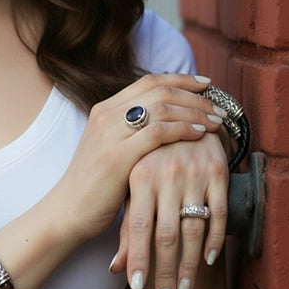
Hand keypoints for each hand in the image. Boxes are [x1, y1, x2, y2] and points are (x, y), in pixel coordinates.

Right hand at [61, 73, 224, 241]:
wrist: (69, 209)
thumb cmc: (96, 183)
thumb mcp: (111, 147)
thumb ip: (133, 130)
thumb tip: (170, 120)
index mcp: (104, 109)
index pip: (149, 81)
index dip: (182, 80)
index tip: (207, 86)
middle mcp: (105, 115)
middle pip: (159, 89)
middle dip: (195, 95)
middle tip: (219, 107)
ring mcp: (109, 133)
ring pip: (161, 107)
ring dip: (195, 111)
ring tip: (216, 122)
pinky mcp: (117, 155)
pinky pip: (158, 132)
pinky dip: (183, 129)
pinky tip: (199, 134)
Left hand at [109, 132, 228, 288]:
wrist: (181, 117)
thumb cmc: (150, 158)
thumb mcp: (133, 186)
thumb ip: (126, 226)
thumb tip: (115, 268)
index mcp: (139, 176)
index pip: (137, 226)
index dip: (138, 258)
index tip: (136, 287)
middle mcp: (166, 175)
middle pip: (166, 234)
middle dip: (165, 271)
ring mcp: (193, 174)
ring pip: (194, 229)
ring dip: (191, 265)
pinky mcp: (218, 172)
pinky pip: (219, 213)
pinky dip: (216, 240)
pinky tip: (209, 260)